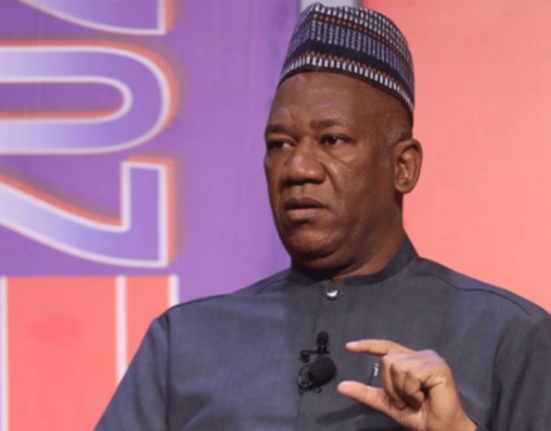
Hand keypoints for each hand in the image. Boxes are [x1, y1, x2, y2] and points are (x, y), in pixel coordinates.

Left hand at [337, 339, 475, 430]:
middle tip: (407, 400)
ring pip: (397, 367)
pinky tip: (423, 398)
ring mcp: (430, 359)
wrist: (440, 430)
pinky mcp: (438, 367)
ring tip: (416, 400)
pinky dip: (412, 392)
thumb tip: (342, 387)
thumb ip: (366, 393)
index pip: (385, 347)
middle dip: (391, 387)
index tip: (348, 347)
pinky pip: (411, 375)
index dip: (366, 345)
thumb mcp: (387, 403)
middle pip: (386, 361)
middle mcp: (419, 355)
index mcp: (408, 360)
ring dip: (402, 392)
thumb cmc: (419, 416)